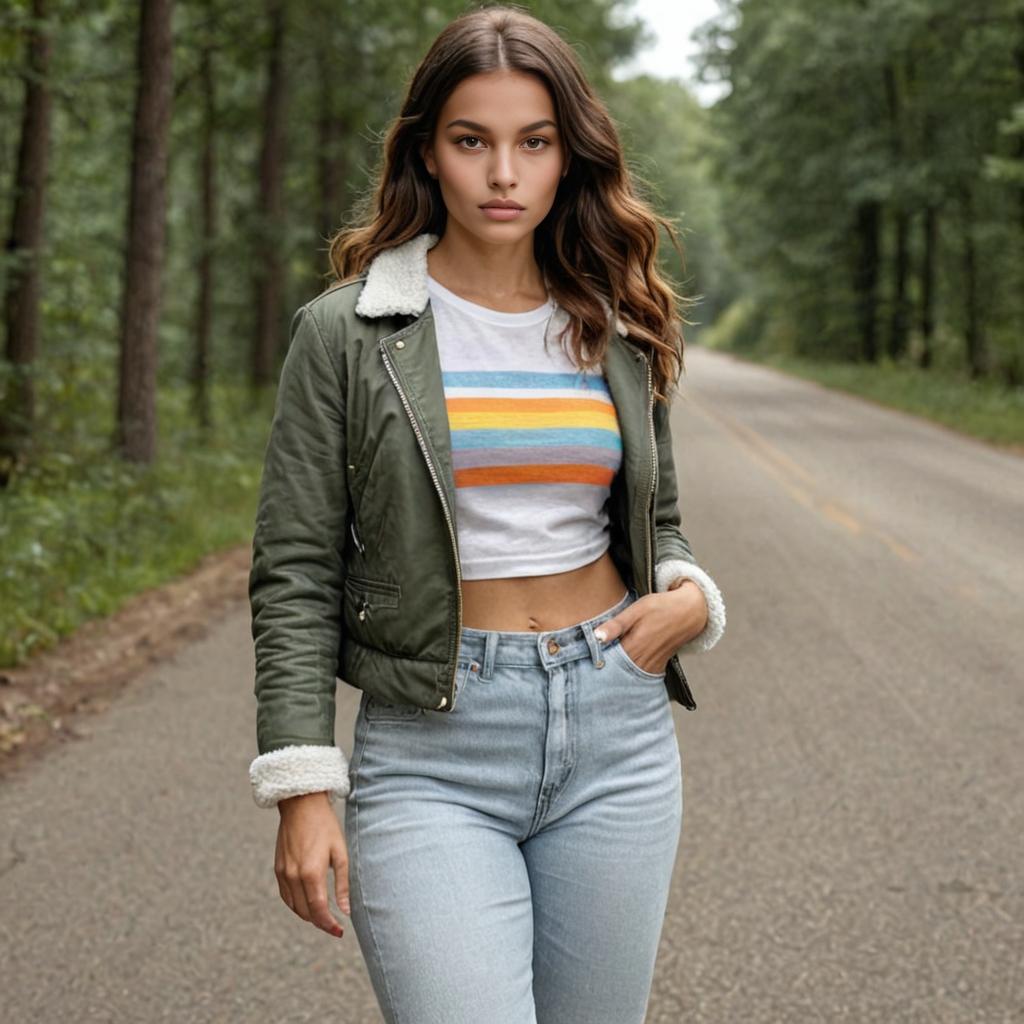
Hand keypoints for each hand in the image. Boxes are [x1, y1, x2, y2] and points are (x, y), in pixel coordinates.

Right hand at [275, 791, 349, 938]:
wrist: (301, 805)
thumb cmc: (325, 826)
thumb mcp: (340, 852)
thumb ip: (342, 883)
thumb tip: (346, 910)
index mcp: (311, 873)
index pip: (319, 910)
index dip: (329, 925)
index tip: (340, 931)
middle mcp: (294, 876)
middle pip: (305, 912)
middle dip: (320, 922)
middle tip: (334, 925)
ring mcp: (283, 873)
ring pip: (294, 907)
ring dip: (308, 915)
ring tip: (323, 915)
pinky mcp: (278, 869)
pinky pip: (285, 896)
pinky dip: (296, 905)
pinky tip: (308, 902)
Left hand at [595, 583, 708, 674]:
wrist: (690, 612)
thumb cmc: (660, 607)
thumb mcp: (637, 610)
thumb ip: (616, 625)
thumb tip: (596, 637)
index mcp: (634, 646)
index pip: (607, 663)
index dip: (593, 663)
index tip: (582, 662)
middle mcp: (642, 661)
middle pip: (615, 674)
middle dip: (601, 673)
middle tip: (585, 671)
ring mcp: (650, 666)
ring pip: (626, 678)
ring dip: (613, 676)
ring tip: (598, 673)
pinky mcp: (656, 667)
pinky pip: (638, 678)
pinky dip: (627, 677)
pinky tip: (617, 671)